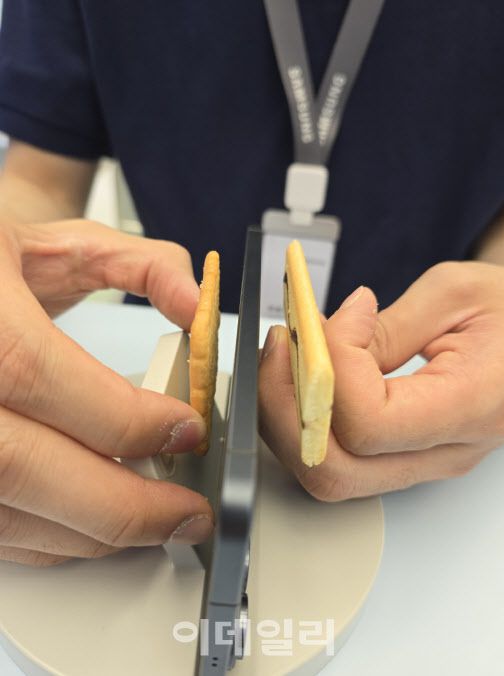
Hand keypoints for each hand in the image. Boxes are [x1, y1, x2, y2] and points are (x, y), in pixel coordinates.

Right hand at [0, 219, 212, 565]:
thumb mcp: (61, 240)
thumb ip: (140, 264)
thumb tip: (197, 306)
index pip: (36, 374)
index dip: (121, 416)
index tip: (187, 431)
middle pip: (19, 465)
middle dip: (121, 503)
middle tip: (188, 511)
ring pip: (5, 512)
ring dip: (92, 532)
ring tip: (156, 521)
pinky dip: (54, 536)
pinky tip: (99, 522)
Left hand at [259, 261, 503, 500]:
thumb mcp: (457, 294)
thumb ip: (385, 328)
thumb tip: (326, 342)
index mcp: (470, 408)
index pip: (368, 424)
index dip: (332, 369)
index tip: (335, 321)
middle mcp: (441, 453)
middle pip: (333, 469)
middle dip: (285, 405)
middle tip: (281, 346)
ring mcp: (420, 461)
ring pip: (328, 473)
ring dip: (289, 414)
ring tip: (289, 356)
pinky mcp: (404, 455)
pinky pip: (339, 455)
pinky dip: (307, 418)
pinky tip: (305, 376)